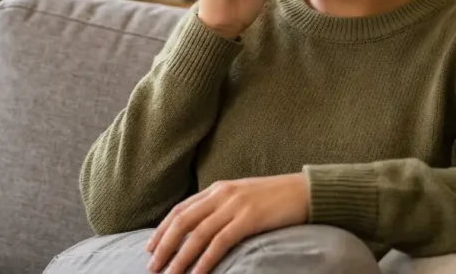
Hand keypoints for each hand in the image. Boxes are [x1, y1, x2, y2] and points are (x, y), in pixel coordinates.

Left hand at [145, 173, 309, 273]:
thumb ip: (221, 207)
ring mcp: (235, 206)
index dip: (163, 230)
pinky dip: (205, 260)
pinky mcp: (249, 219)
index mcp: (217, 188)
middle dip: (164, 245)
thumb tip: (201, 228)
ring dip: (180, 257)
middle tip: (152, 266)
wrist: (305, 191)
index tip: (150, 248)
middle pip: (183, 221)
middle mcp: (222, 194)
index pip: (181, 209)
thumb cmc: (275, 198)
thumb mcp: (242, 197)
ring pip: (198, 234)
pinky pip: (220, 242)